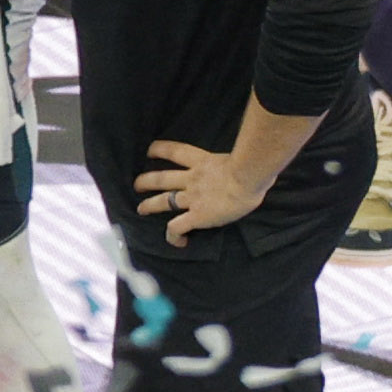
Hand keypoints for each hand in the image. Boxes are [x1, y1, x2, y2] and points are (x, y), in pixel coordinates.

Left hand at [136, 136, 276, 239]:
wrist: (246, 178)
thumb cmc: (252, 167)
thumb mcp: (241, 157)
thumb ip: (239, 159)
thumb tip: (255, 160)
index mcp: (204, 162)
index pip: (177, 152)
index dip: (161, 150)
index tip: (151, 151)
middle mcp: (193, 180)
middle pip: (163, 178)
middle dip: (147, 181)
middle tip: (137, 184)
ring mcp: (192, 198)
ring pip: (163, 201)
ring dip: (150, 205)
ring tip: (141, 208)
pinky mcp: (196, 216)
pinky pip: (177, 228)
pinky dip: (173, 236)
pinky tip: (177, 241)